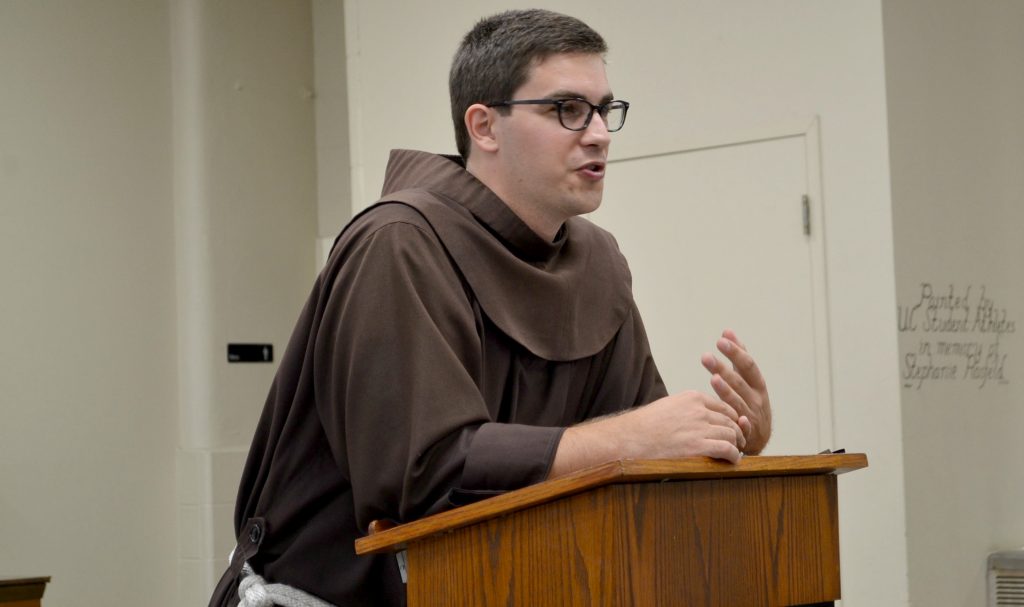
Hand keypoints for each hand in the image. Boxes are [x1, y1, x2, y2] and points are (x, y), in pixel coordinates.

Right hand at [549, 390, 747, 478]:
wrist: (630, 440)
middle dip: (736, 432)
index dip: (731, 419)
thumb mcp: (667, 407)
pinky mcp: (699, 446)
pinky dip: (734, 456)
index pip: (723, 406)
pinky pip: (727, 449)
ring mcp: (700, 427)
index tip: (732, 428)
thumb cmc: (644, 427)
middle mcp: (699, 410)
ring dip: (736, 444)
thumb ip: (686, 409)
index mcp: (692, 398)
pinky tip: (733, 461)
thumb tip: (698, 419)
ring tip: (735, 452)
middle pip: (730, 420)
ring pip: (731, 434)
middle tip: (738, 442)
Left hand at [701, 329, 771, 453]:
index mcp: (757, 383)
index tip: (721, 340)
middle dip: (724, 368)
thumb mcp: (747, 378)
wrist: (759, 436)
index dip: (735, 352)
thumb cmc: (750, 400)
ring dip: (726, 390)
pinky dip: (742, 421)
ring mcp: (752, 415)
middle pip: (739, 381)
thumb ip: (738, 357)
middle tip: (706, 356)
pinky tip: (736, 416)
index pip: (747, 365)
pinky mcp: (748, 433)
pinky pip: (744, 426)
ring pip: (738, 401)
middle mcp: (757, 397)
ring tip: (713, 379)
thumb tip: (727, 332)